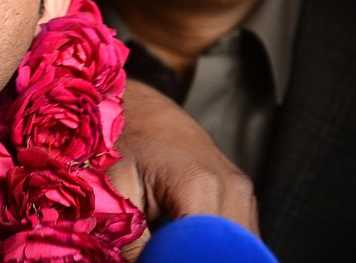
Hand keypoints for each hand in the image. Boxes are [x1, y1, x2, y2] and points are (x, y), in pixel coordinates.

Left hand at [109, 80, 258, 260]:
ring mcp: (243, 192)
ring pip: (239, 247)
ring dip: (206, 252)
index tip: (157, 257)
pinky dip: (212, 246)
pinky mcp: (242, 197)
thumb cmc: (120, 141)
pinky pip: (237, 237)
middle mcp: (232, 188)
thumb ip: (130, 240)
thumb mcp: (112, 191)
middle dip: (195, 257)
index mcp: (200, 184)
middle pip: (230, 251)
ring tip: (169, 242)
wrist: (137, 108)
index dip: (180, 260)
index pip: (207, 252)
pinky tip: (181, 239)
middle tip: (159, 251)